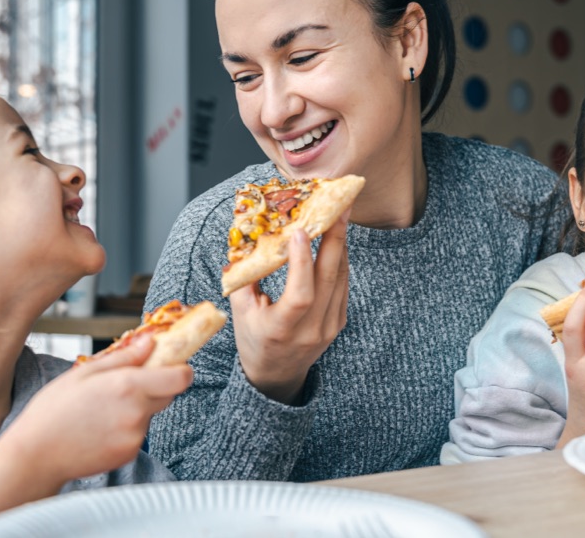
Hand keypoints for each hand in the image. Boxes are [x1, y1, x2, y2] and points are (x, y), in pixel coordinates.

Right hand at [0, 334, 192, 484]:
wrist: (35, 455)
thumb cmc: (53, 410)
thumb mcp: (84, 372)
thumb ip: (124, 357)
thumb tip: (150, 341)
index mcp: (128, 386)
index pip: (181, 377)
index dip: (180, 369)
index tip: (171, 364)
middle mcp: (137, 412)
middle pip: (168, 394)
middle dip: (155, 385)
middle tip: (124, 384)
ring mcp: (135, 436)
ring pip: (150, 414)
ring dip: (137, 408)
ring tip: (101, 409)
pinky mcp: (129, 453)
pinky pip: (137, 433)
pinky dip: (126, 428)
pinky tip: (99, 428)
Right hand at [228, 213, 349, 403]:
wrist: (277, 375)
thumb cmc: (254, 340)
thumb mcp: (241, 313)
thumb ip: (243, 278)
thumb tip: (243, 239)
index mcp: (282, 330)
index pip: (300, 294)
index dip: (302, 262)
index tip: (300, 230)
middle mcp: (311, 330)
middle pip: (329, 280)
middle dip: (334, 240)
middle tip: (337, 209)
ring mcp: (329, 328)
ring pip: (340, 279)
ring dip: (340, 245)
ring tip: (340, 216)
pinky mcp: (338, 323)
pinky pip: (343, 286)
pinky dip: (340, 261)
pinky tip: (337, 241)